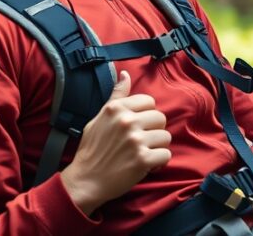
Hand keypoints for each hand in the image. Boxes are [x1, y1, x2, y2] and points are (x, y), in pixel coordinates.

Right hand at [60, 71, 170, 214]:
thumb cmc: (92, 148)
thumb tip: (126, 74)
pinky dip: (159, 162)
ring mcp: (136, 140)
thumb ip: (116, 96)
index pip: (149, 101)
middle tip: (142, 140)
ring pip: (165, 136)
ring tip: (144, 151)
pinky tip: (147, 164)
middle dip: (154, 129)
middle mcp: (127, 121)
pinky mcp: (143, 160)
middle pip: (160, 117)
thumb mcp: (99, 117)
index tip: (138, 124)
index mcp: (116, 108)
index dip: (146, 114)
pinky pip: (166, 154)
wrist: (86, 179)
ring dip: (157, 146)